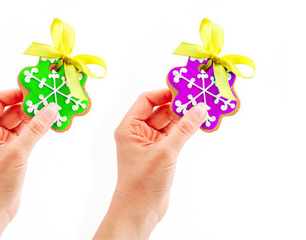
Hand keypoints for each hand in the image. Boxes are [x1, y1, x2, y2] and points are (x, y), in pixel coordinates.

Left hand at [0, 89, 57, 239]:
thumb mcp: (16, 152)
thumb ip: (35, 129)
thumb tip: (51, 108)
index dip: (16, 92)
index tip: (35, 87)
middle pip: (11, 110)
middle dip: (29, 104)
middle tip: (50, 97)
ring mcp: (1, 144)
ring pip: (20, 123)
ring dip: (35, 117)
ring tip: (54, 109)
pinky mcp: (12, 154)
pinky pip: (26, 136)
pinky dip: (37, 130)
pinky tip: (50, 124)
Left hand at [94, 89, 207, 239]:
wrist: (140, 211)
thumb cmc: (142, 183)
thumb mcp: (165, 152)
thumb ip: (184, 129)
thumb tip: (200, 108)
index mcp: (129, 128)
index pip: (146, 100)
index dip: (165, 92)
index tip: (184, 88)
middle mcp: (137, 133)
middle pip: (159, 110)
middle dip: (178, 104)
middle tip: (200, 96)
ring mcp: (149, 144)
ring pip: (169, 123)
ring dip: (184, 117)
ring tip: (204, 107)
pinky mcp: (160, 154)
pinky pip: (174, 136)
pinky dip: (186, 130)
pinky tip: (200, 124)